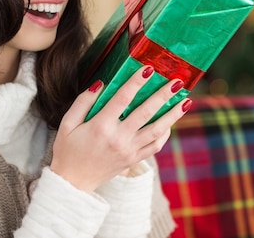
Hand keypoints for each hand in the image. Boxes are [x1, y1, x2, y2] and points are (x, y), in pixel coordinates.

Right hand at [49, 66, 190, 191]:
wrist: (73, 183)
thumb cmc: (67, 150)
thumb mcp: (67, 123)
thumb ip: (83, 101)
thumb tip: (101, 83)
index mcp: (101, 126)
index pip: (122, 99)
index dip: (136, 82)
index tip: (148, 69)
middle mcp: (118, 138)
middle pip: (146, 113)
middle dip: (163, 96)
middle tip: (177, 81)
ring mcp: (129, 151)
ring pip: (157, 130)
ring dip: (172, 115)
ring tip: (185, 101)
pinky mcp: (133, 159)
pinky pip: (155, 146)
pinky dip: (165, 133)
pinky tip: (170, 122)